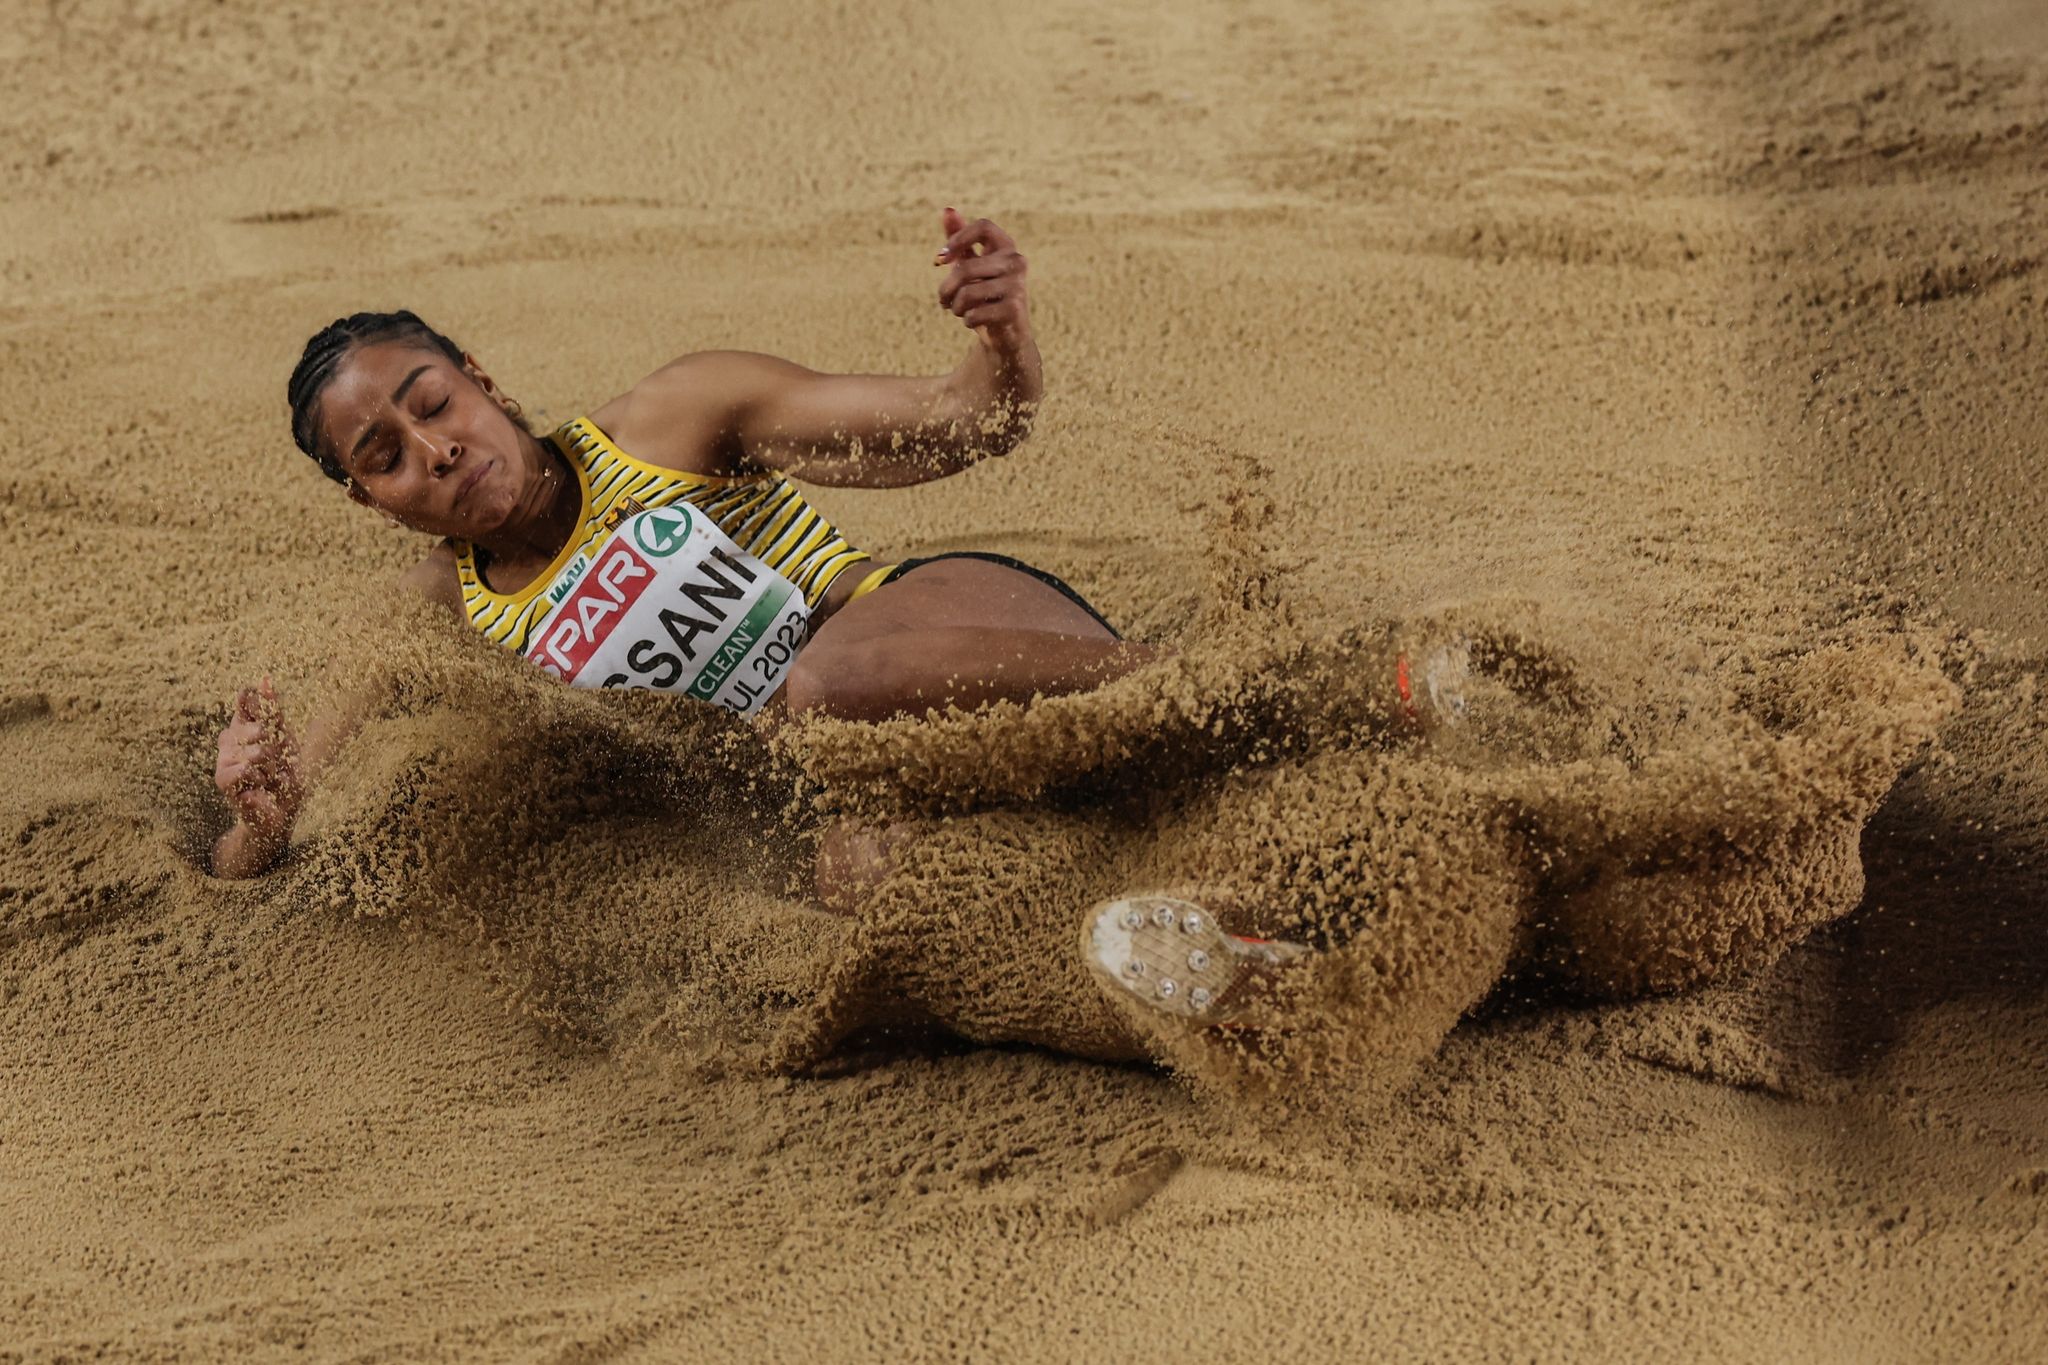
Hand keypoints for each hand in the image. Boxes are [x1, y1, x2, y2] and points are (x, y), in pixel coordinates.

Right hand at [213, 678, 303, 839]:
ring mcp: (223, 758)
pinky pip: (246, 769)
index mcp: (244, 725)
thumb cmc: (284, 775)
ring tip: (268, 778)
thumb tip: (265, 678)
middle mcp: (229, 738)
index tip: (271, 722)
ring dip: (271, 768)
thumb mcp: (285, 740)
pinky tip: (258, 787)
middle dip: (275, 749)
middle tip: (275, 764)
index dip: (260, 707)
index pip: (247, 700)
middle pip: (258, 727)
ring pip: (256, 751)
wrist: (281, 812)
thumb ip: (273, 710)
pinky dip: (260, 779)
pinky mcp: (222, 779)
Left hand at [933, 207, 1030, 349]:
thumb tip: (947, 209)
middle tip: (943, 300)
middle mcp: (1016, 261)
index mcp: (1005, 246)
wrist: (1007, 334)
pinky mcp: (1014, 310)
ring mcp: (1018, 285)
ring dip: (956, 307)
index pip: (983, 226)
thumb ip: (959, 240)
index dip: (958, 238)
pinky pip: (975, 313)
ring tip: (959, 311)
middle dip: (946, 288)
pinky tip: (974, 321)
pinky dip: (967, 320)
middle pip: (966, 268)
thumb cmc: (985, 295)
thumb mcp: (971, 265)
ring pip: (968, 294)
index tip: (940, 259)